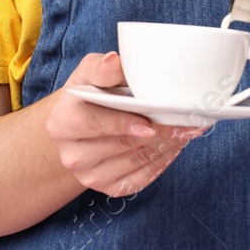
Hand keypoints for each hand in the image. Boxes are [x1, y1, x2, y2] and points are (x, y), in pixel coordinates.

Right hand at [45, 51, 206, 197]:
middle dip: (159, 132)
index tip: (151, 121)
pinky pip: (142, 178)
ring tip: (186, 129)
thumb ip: (101, 68)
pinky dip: (162, 161)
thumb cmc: (88, 95)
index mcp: (62, 124)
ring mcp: (90, 176)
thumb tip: (115, 61)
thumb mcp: (88, 74)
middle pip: (123, 144)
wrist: (80, 125)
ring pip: (137, 161)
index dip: (124, 123)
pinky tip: (174, 145)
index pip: (95, 124)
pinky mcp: (108, 188)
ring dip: (166, 145)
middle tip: (187, 121)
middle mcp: (73, 156)